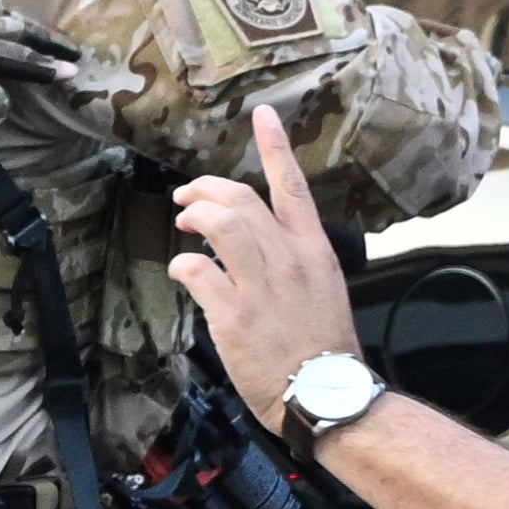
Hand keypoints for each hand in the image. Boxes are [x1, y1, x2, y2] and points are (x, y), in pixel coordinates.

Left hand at [164, 106, 363, 415]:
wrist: (328, 394)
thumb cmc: (325, 348)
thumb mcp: (324, 290)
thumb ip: (294, 261)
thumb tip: (259, 246)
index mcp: (314, 251)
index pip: (293, 187)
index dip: (274, 147)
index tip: (262, 115)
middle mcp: (289, 260)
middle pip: (242, 199)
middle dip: (208, 188)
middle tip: (188, 196)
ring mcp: (262, 287)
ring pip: (220, 224)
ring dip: (195, 215)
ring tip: (183, 221)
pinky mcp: (235, 316)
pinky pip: (198, 272)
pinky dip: (182, 264)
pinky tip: (180, 270)